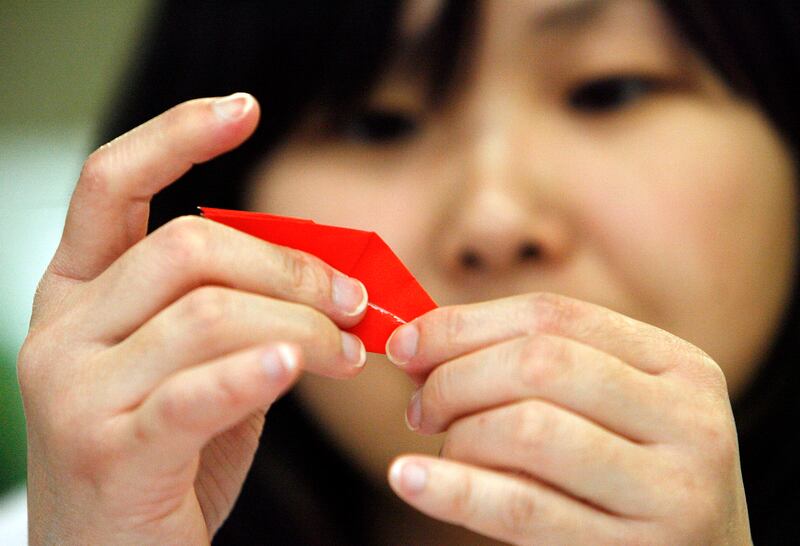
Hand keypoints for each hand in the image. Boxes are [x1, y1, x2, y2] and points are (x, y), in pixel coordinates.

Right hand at [18, 94, 367, 543]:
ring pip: (207, 314)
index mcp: (79, 293)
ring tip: (348, 353)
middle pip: (189, 250)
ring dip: (300, 327)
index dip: (176, 136)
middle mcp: (63, 330)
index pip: (114, 185)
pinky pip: (192, 393)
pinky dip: (254, 372)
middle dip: (291, 269)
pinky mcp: (109, 451)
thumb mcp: (197, 367)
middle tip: (354, 304)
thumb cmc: (165, 457)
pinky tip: (294, 366)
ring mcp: (74, 391)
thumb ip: (241, 312)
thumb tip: (329, 276)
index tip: (245, 110)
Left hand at [386, 293, 750, 544]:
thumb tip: (419, 343)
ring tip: (440, 451)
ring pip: (529, 429)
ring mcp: (674, 491)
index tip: (406, 344)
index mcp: (679, 364)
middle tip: (419, 407)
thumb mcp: (610, 410)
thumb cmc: (631, 478)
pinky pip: (523, 508)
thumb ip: (534, 369)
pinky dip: (453, 489)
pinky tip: (410, 478)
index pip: (553, 316)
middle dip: (455, 378)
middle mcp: (689, 419)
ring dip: (459, 436)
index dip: (464, 324)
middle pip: (539, 363)